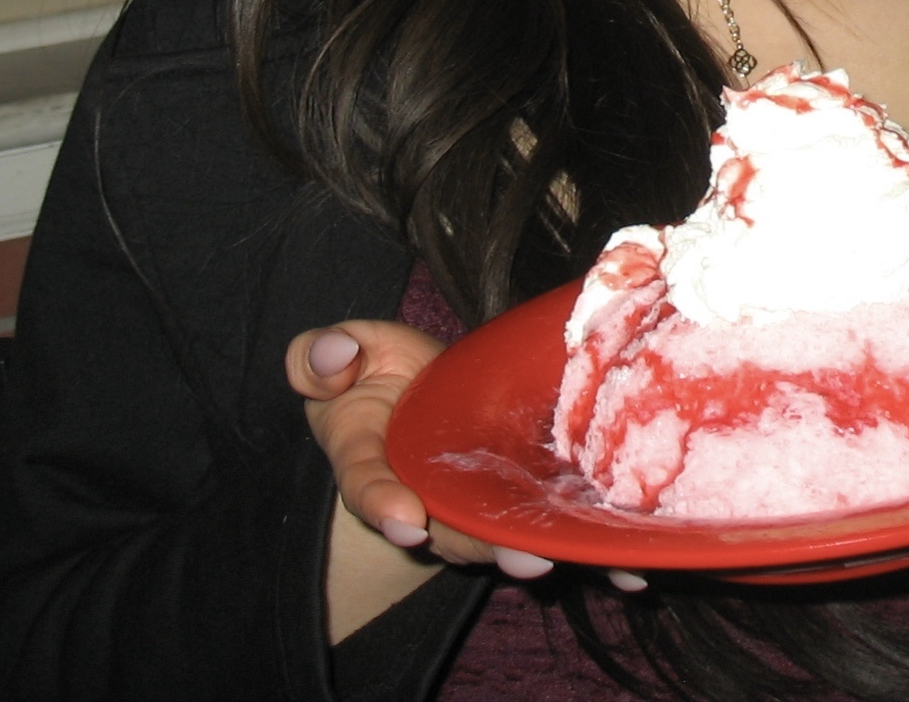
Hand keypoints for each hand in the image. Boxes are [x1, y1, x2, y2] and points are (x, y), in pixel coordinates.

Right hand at [283, 323, 556, 580]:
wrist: (410, 386)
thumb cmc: (367, 369)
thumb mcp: (339, 350)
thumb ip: (317, 356)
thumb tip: (334, 356)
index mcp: (361, 457)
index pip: (366, 485)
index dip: (383, 506)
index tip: (408, 523)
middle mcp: (412, 493)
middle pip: (442, 530)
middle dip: (478, 545)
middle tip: (521, 558)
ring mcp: (457, 500)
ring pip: (486, 534)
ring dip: (521, 547)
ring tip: (553, 554)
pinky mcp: (499, 493)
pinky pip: (521, 519)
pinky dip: (555, 532)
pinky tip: (591, 540)